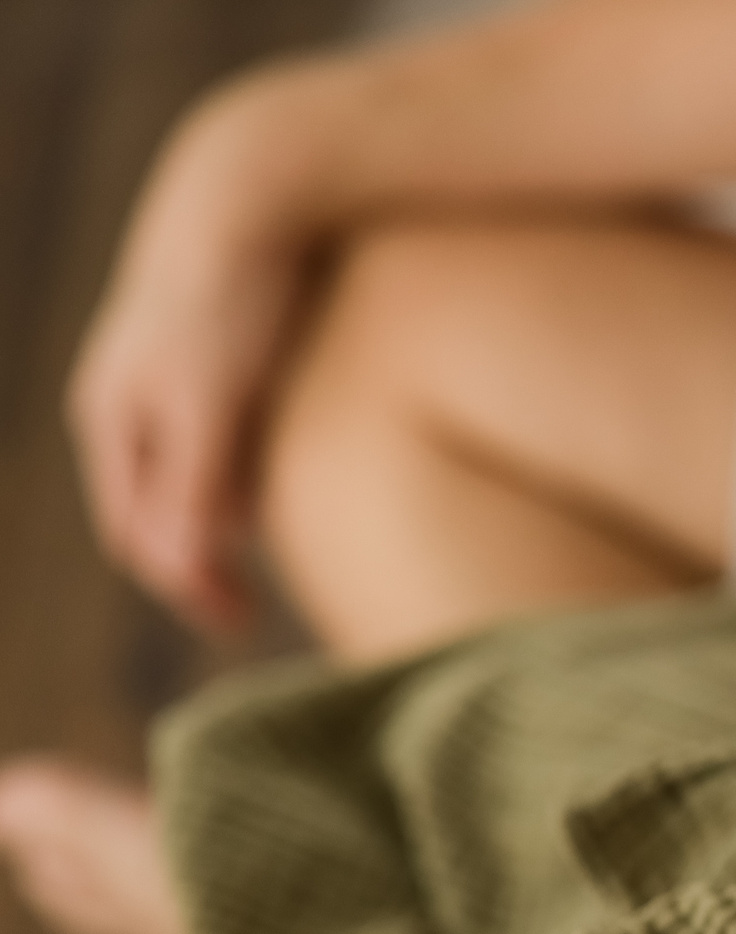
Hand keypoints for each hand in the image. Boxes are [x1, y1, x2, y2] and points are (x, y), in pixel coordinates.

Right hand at [67, 76, 318, 629]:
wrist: (256, 181)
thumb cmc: (234, 295)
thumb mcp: (214, 400)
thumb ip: (196, 485)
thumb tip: (180, 571)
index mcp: (113, 417)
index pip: (135, 533)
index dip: (185, 587)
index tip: (239, 625)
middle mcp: (128, 397)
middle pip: (156, 508)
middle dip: (196, 561)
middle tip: (252, 609)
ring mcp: (166, 371)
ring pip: (188, 471)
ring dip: (222, 518)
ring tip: (275, 556)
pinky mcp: (211, 347)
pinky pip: (219, 432)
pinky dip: (248, 469)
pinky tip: (295, 479)